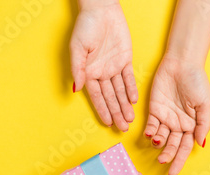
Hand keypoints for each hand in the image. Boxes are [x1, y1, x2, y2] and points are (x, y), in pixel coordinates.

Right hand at [70, 0, 137, 131]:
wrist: (101, 10)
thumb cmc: (85, 27)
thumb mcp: (77, 48)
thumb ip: (78, 69)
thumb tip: (76, 89)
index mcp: (88, 73)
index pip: (97, 96)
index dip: (103, 110)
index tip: (108, 123)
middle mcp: (101, 73)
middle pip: (111, 97)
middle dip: (116, 113)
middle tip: (123, 127)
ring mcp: (114, 68)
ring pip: (121, 91)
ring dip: (125, 105)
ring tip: (130, 119)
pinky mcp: (125, 61)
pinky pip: (129, 78)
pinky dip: (131, 89)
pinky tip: (134, 101)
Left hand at [144, 53, 209, 174]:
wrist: (182, 64)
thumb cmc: (197, 82)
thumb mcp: (206, 104)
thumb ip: (203, 125)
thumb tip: (200, 144)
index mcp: (192, 126)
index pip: (185, 148)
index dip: (179, 161)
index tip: (173, 172)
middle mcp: (179, 124)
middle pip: (172, 145)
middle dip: (167, 155)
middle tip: (162, 161)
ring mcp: (166, 118)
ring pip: (161, 138)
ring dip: (158, 144)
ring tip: (157, 143)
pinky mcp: (154, 109)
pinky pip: (151, 125)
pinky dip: (150, 132)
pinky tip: (150, 135)